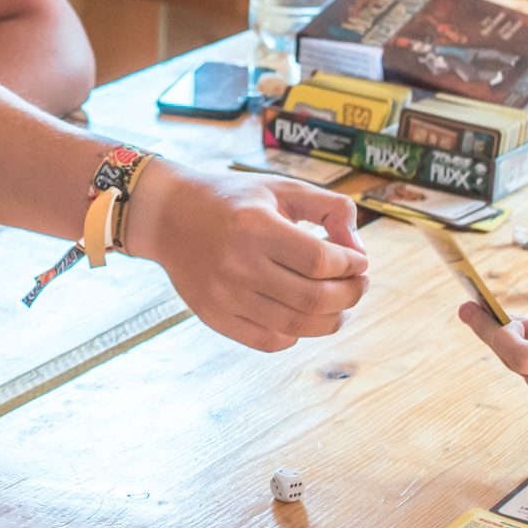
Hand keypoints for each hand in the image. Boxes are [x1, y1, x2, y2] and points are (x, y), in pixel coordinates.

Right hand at [124, 166, 369, 351]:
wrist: (168, 216)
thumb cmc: (232, 199)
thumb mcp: (280, 187)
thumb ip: (328, 207)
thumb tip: (358, 249)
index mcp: (255, 226)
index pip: (320, 260)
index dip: (350, 265)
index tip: (359, 261)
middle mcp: (238, 264)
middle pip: (313, 298)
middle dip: (350, 294)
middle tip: (359, 284)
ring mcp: (224, 296)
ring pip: (296, 326)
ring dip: (331, 320)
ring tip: (340, 305)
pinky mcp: (214, 317)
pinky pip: (269, 340)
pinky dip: (296, 334)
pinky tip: (302, 316)